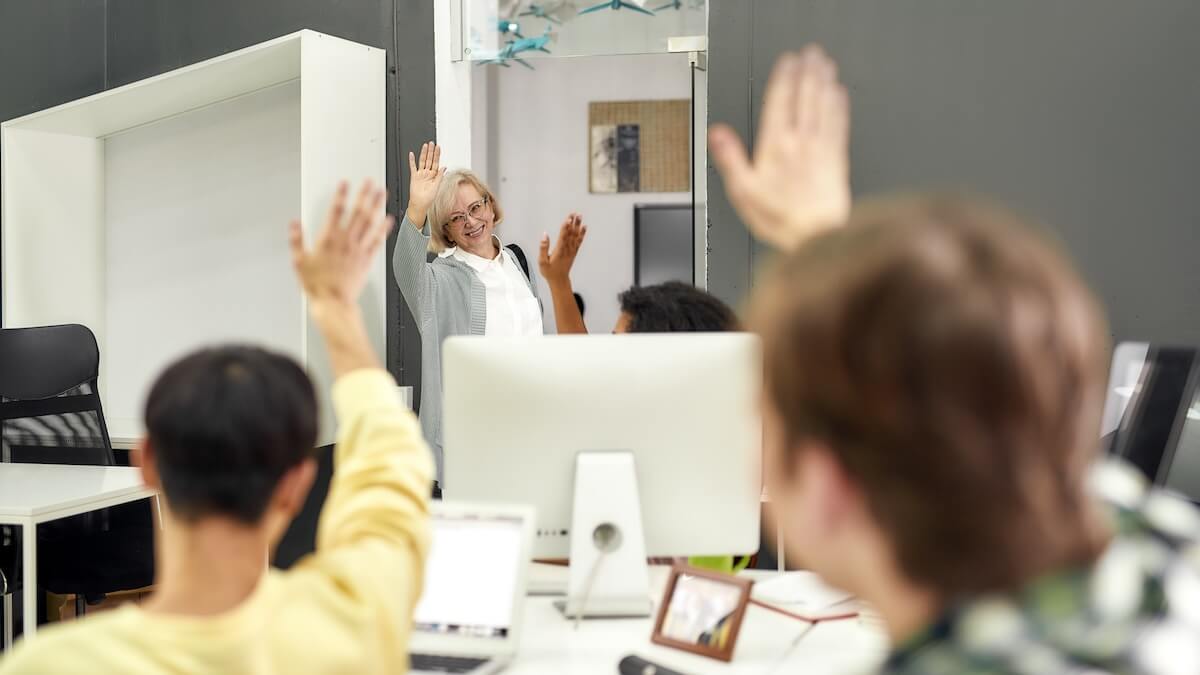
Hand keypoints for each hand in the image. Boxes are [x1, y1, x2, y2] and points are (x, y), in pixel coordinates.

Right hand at [289, 180, 393, 305]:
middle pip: (357, 212)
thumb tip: (294, 223)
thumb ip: (297, 240)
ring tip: (382, 193)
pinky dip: (384, 229)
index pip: (336, 211)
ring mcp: (358, 249)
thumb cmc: (316, 284)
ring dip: (377, 206)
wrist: (333, 303)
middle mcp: (346, 241)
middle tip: (370, 181)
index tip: (345, 183)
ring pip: (370, 223)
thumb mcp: (299, 261)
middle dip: (364, 195)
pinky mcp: (367, 260)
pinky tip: (389, 219)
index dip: (341, 195)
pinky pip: (378, 241)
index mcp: (328, 239)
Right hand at [406, 141, 444, 224]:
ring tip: (425, 146)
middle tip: (432, 143)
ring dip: (423, 153)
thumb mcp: (437, 187)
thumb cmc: (428, 198)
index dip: (437, 155)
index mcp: (434, 176)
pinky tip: (412, 154)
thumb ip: (440, 176)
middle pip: (429, 160)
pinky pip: (413, 167)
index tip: (438, 148)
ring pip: (422, 161)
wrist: (420, 204)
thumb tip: (444, 167)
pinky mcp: (414, 176)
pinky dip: (412, 161)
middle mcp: (428, 173)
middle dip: (431, 151)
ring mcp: (421, 174)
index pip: (436, 162)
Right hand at [538, 213, 587, 283]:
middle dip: (573, 223)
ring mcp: (572, 250)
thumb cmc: (550, 272)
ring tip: (580, 216)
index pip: (563, 236)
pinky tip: (584, 227)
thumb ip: (543, 247)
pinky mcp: (574, 252)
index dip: (566, 227)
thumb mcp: (542, 261)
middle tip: (575, 213)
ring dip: (578, 225)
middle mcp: (567, 249)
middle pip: (571, 233)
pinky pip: (579, 241)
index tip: (568, 219)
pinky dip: (582, 234)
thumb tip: (545, 235)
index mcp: (559, 251)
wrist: (559, 280)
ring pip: (575, 235)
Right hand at [709, 45, 850, 250]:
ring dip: (824, 81)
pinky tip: (839, 94)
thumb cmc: (781, 219)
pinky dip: (839, 105)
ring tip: (825, 63)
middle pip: (805, 96)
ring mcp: (821, 148)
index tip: (788, 61)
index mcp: (775, 146)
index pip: (779, 102)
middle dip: (807, 71)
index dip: (784, 78)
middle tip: (810, 53)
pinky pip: (839, 123)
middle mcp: (800, 142)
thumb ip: (730, 159)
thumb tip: (717, 133)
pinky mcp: (837, 158)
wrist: (818, 237)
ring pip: (823, 104)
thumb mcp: (743, 192)